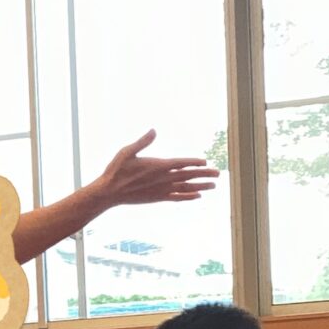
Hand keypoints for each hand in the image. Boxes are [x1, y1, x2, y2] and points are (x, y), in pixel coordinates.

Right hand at [91, 131, 218, 207]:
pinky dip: (188, 197)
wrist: (109, 192)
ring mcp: (161, 190)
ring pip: (186, 188)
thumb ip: (142, 142)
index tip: (205, 162)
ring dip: (201, 186)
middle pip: (188, 175)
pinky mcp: (158, 198)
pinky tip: (198, 196)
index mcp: (158, 166)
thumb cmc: (116, 170)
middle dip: (204, 174)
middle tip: (218, 173)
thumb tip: (153, 130)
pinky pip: (177, 197)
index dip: (195, 162)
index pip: (182, 163)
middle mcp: (163, 179)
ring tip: (213, 186)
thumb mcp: (127, 151)